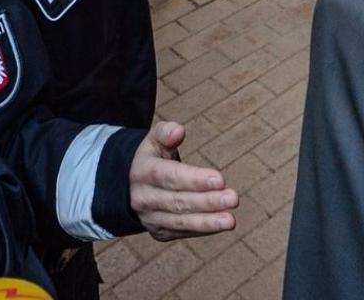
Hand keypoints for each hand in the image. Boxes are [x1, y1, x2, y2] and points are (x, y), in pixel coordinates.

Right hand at [128, 121, 237, 240]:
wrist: (130, 187)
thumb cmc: (152, 158)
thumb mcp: (153, 141)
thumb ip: (166, 132)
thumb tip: (179, 130)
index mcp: (143, 172)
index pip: (169, 176)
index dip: (194, 179)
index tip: (220, 179)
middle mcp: (143, 198)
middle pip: (178, 201)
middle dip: (207, 202)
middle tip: (233, 198)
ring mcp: (150, 218)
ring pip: (180, 222)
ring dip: (207, 222)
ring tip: (230, 220)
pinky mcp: (159, 232)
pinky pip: (183, 232)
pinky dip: (203, 229)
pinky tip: (220, 224)